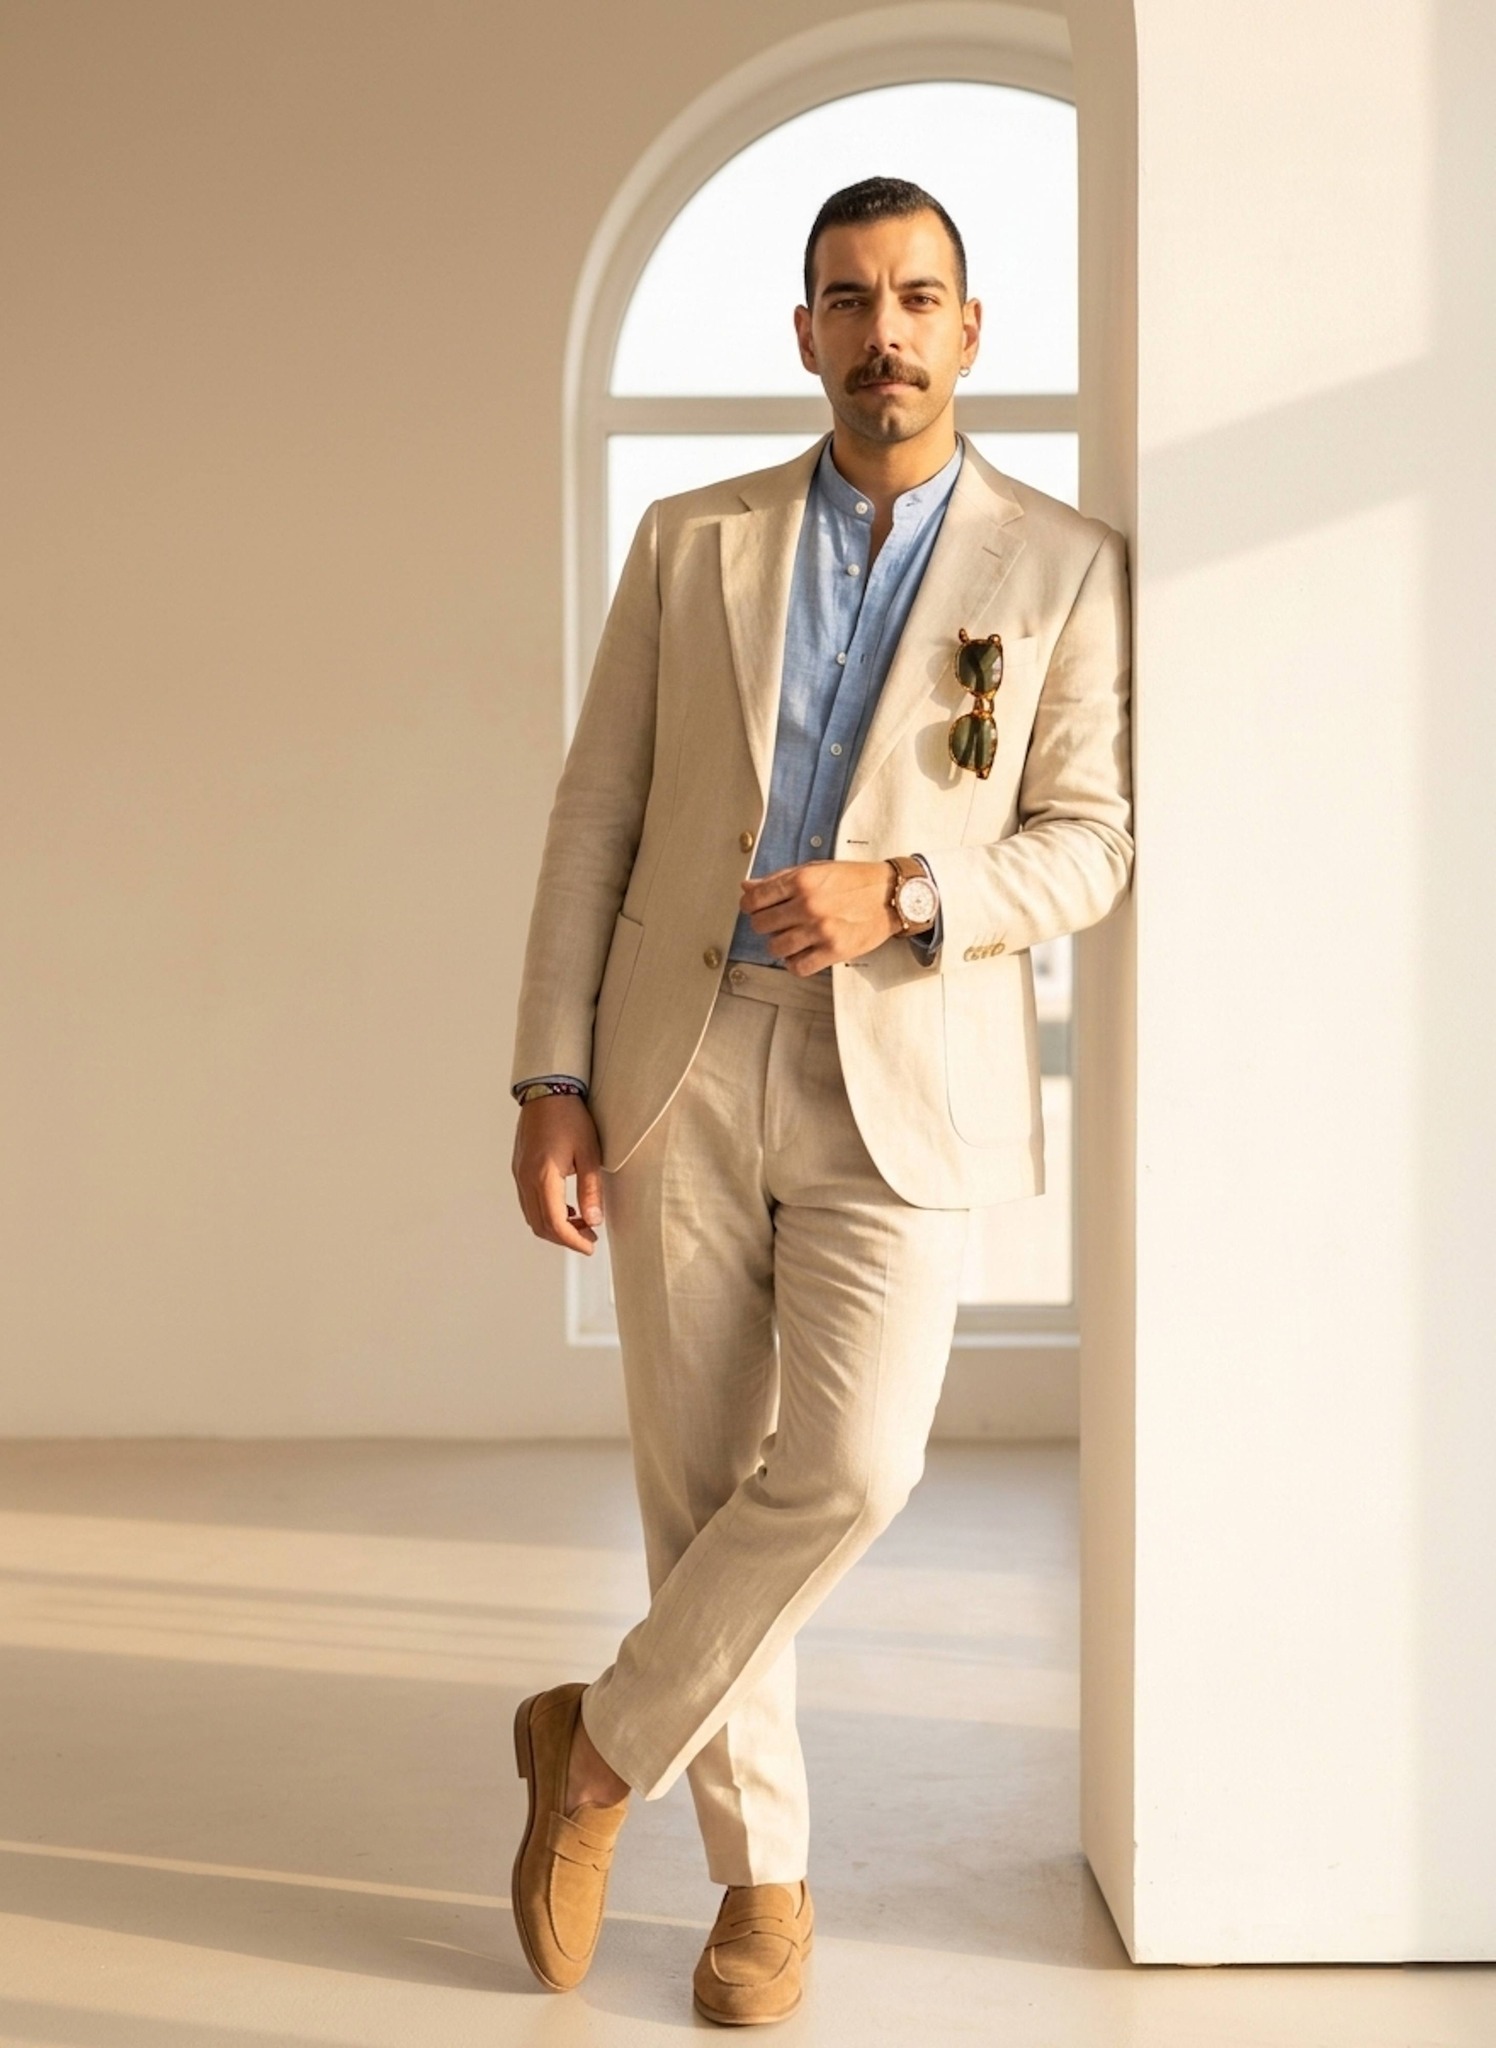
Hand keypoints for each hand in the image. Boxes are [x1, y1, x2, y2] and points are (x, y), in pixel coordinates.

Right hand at [511, 1094, 604, 1254]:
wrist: (547, 1091)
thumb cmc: (569, 1116)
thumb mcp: (589, 1153)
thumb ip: (591, 1189)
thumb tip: (594, 1219)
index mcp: (543, 1176)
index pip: (554, 1224)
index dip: (573, 1241)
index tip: (590, 1246)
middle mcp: (525, 1178)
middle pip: (540, 1225)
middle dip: (565, 1238)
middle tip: (589, 1237)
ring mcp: (519, 1174)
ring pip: (532, 1216)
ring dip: (555, 1226)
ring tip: (582, 1223)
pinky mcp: (519, 1169)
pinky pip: (529, 1202)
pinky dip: (546, 1213)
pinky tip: (566, 1208)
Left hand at [739, 860, 899, 974]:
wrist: (891, 895)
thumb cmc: (855, 880)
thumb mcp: (816, 869)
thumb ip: (780, 879)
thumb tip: (747, 887)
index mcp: (802, 881)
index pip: (754, 900)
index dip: (750, 906)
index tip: (755, 908)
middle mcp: (809, 905)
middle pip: (761, 925)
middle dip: (765, 924)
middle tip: (778, 922)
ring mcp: (821, 930)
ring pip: (776, 948)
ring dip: (779, 944)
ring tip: (791, 937)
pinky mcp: (834, 951)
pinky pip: (798, 967)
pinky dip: (795, 963)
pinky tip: (801, 953)